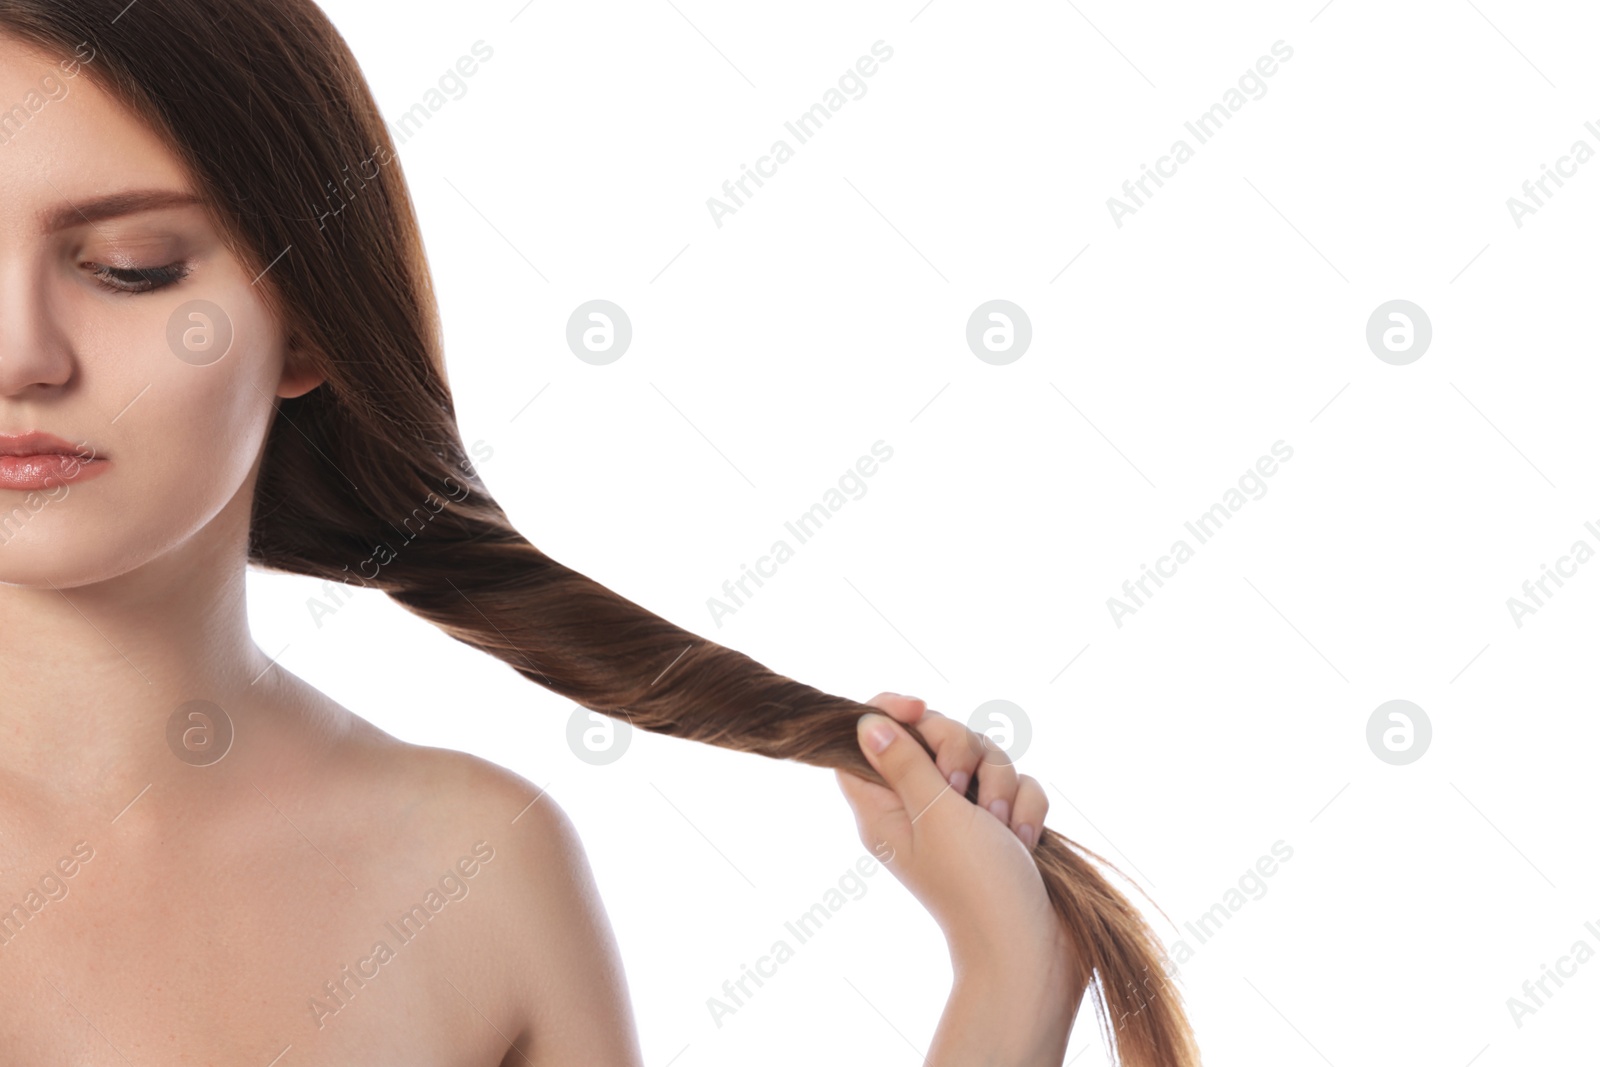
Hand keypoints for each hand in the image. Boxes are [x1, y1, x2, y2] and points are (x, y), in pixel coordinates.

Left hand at [834, 693, 1085, 1062]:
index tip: (920, 709)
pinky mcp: (1002, 825)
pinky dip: (1026, 806)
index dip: (890, 713)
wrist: (1031, 950)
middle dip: (963, 750)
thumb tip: (865, 724)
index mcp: (885, 808)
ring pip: (983, 756)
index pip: (866, 740)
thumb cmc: (977, 885)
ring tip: (1002, 827)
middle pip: (933, 736)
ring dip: (1002, 784)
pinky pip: (1016, 785)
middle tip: (965, 790)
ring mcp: (964, 817)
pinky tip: (1025, 840)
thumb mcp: (936, 815)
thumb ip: (906, 763)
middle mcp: (920, 807)